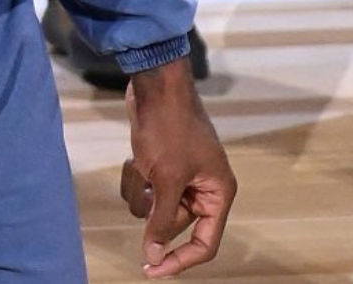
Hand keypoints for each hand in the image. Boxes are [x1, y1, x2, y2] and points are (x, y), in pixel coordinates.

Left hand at [121, 58, 236, 276]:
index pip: (205, 243)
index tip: (151, 271)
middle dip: (154, 210)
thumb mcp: (166, 179)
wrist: (154, 87)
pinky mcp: (160, 166)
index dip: (180, 260)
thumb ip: (162, 221)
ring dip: (140, 191)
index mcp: (218, 193)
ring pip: (153, 208)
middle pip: (176, 225)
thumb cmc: (168, 129)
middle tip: (145, 185)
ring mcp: (181, 177)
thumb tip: (154, 256)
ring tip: (141, 164)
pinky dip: (135, 178)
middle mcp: (204, 189)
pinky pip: (143, 189)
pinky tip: (134, 157)